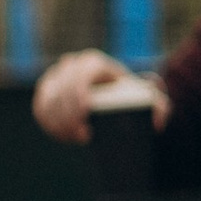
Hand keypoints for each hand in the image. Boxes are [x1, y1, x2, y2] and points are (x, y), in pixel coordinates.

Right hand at [32, 47, 160, 143]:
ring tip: (76, 137)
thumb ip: (160, 108)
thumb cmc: (131, 99)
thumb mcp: (150, 101)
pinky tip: (64, 135)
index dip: (79, 92)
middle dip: (70, 113)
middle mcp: (71, 66)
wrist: (113, 99)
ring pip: (50, 100)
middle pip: (63, 89)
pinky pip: (41, 109)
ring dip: (60, 122)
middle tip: (82, 134)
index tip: (86, 113)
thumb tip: (155, 122)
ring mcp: (55, 79)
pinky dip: (50, 124)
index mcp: (94, 63)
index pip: (81, 73)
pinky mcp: (45, 93)